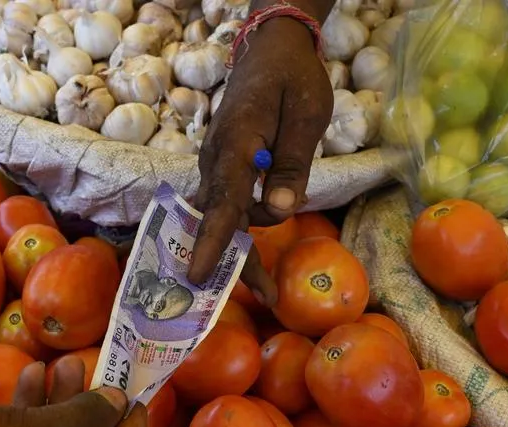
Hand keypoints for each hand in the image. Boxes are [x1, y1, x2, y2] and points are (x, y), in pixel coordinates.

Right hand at [189, 16, 333, 304]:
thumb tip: (279, 209)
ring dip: (241, 250)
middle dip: (233, 261)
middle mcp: (216, 158)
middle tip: (263, 296)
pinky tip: (250, 254)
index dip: (213, 241)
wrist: (271, 48)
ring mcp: (215, 164)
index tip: (199, 276)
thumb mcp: (307, 116)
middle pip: (219, 218)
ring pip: (222, 215)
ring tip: (268, 286)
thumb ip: (292, 163)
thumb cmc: (293, 77)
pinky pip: (225, 205)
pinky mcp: (222, 167)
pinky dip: (236, 230)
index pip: (223, 200)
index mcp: (236, 144)